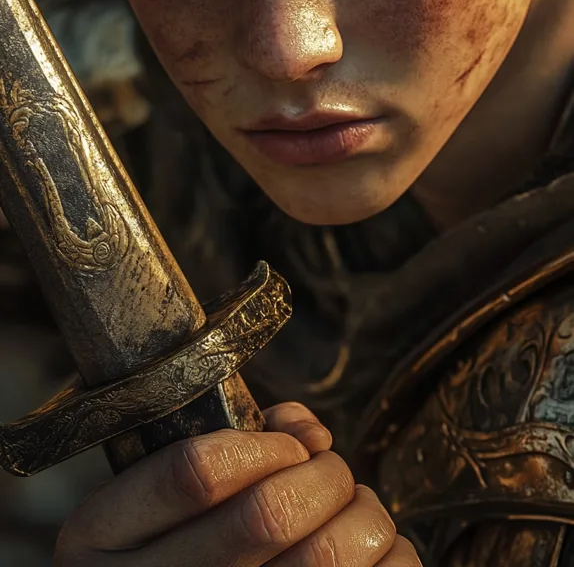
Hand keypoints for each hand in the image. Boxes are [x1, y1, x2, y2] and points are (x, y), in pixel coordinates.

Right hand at [54, 401, 420, 565]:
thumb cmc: (169, 547)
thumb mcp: (150, 497)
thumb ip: (225, 444)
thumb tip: (307, 429)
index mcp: (102, 539)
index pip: (195, 473)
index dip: (262, 444)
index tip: (287, 442)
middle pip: (272, 512)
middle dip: (323, 473)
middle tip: (326, 473)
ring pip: (328, 556)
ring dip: (361, 512)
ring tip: (350, 510)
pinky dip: (392, 556)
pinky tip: (369, 556)